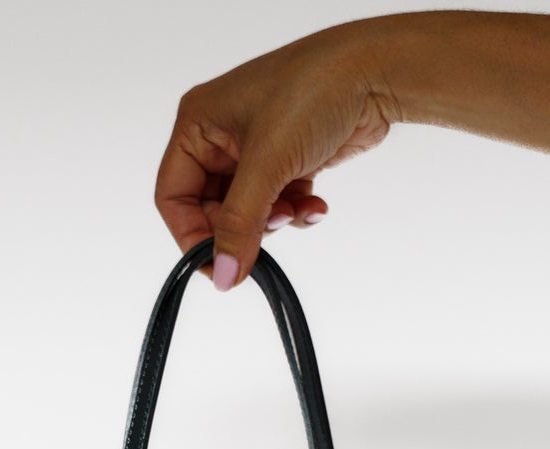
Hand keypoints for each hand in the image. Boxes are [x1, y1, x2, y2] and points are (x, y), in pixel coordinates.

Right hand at [155, 24, 393, 288]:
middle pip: (212, 210)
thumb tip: (225, 276)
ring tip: (297, 209)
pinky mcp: (285, 160)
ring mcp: (254, 149)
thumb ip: (240, 225)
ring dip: (274, 222)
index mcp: (198, 125)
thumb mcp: (267, 163)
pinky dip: (295, 212)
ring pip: (247, 212)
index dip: (192, 236)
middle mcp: (220, 136)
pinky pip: (277, 204)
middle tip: (270, 230)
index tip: (219, 267)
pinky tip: (316, 205)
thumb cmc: (312, 92)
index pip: (174, 196)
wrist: (375, 72)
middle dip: (243, 227)